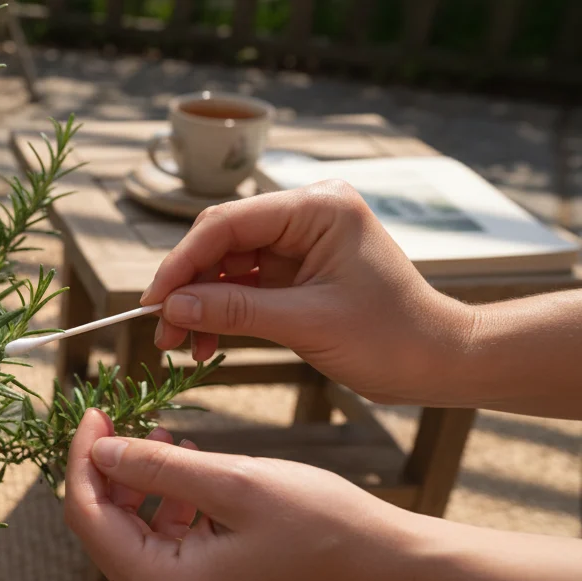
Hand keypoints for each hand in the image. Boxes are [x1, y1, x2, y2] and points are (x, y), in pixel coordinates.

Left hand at [63, 409, 413, 580]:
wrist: (388, 571)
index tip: (93, 414)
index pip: (90, 520)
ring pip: (135, 538)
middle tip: (120, 419)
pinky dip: (169, 507)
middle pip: (107, 532)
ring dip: (141, 486)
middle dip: (109, 473)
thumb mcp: (233, 481)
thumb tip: (98, 449)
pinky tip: (189, 468)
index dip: (83, 462)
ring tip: (163, 437)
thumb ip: (155, 467)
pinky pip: (167, 550)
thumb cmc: (320, 523)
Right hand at [141, 181, 475, 405]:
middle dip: (187, 286)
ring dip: (199, 304)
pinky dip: (220, 313)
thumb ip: (235, 310)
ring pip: (225, 265)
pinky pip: (242, 285)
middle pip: (220, 241)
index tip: (152, 302)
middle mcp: (306, 214)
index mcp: (318, 208)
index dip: (182, 262)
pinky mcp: (295, 271)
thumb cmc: (391, 338)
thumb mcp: (307, 324)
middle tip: (161, 331)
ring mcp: (299, 242)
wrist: (439, 362)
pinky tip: (204, 342)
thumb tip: (173, 306)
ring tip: (179, 345)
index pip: (227, 223)